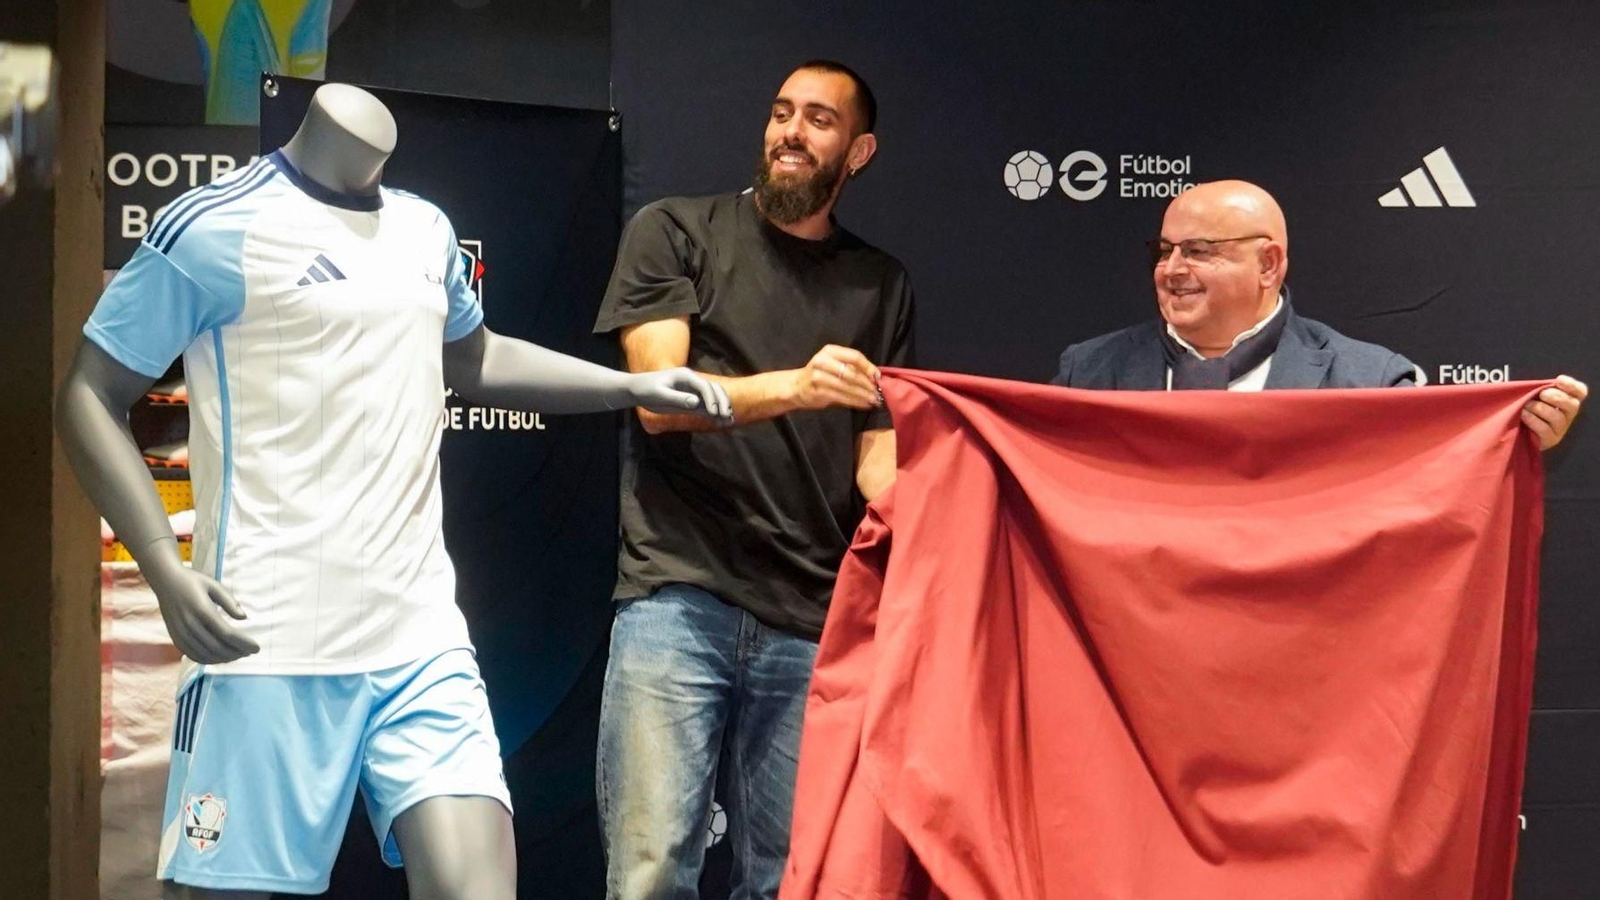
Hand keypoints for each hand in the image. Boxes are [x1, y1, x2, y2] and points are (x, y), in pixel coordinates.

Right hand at [145, 562, 259, 663]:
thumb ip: (230, 602)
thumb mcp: (214, 586)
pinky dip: (208, 660)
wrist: (165, 581)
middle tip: (249, 652)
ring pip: (205, 654)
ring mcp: (181, 633)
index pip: (227, 634)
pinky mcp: (175, 638)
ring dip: (224, 658)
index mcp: (202, 610)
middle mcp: (190, 624)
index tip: (256, 648)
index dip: (243, 643)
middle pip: (217, 647)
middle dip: (236, 653)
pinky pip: (193, 655)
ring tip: (238, 655)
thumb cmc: (193, 582)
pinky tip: (220, 657)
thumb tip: (244, 618)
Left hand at [628, 367, 733, 424]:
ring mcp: (692, 391)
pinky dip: (715, 414)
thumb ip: (678, 399)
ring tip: (727, 422)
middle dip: (722, 402)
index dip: (711, 399)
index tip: (713, 412)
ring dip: (722, 408)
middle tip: (726, 416)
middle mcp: (692, 382)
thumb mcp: (659, 395)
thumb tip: (696, 403)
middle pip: (714, 389)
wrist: (638, 390)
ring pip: (714, 398)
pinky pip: (706, 406)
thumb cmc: (646, 390)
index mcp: (685, 376)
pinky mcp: (690, 401)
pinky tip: (721, 423)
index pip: (704, 386)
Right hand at [791, 345, 882, 411]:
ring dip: (863, 395)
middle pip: (851, 372)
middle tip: (879, 393)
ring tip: (874, 400)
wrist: (796, 386)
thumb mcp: (834, 365)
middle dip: (867, 384)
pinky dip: (854, 401)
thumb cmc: (820, 375)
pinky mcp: (817, 391)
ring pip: (847, 386)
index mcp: (830, 351)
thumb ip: (852, 368)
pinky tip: (863, 404)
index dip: (868, 367)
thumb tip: (876, 378)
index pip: (854, 356)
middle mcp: (823, 361)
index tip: (878, 378)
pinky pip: (841, 397)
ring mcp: (818, 376)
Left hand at [1522, 374, 1586, 450]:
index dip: (1572, 386)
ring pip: (1557, 418)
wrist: (1516, 429)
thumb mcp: (1535, 395)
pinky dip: (1533, 420)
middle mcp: (1568, 414)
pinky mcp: (1550, 439)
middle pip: (1572, 405)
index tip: (1559, 380)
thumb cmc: (1527, 407)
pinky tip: (1524, 414)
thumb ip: (1541, 388)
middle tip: (1542, 394)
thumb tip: (1540, 385)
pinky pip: (1545, 430)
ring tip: (1526, 405)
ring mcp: (1560, 428)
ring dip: (1540, 409)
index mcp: (1568, 400)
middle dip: (1557, 397)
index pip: (1580, 392)